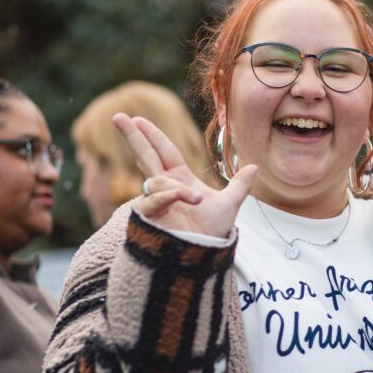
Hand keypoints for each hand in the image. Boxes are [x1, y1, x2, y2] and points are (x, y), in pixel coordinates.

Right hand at [114, 114, 255, 237]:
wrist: (202, 256)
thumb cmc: (210, 234)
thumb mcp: (229, 206)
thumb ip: (239, 186)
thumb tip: (254, 167)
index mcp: (180, 179)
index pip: (164, 151)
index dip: (152, 135)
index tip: (137, 119)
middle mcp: (164, 187)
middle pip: (146, 155)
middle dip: (133, 136)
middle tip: (118, 116)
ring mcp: (155, 200)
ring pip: (157, 180)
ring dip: (177, 188)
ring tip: (196, 202)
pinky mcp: (149, 215)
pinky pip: (155, 198)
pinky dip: (171, 196)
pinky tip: (186, 198)